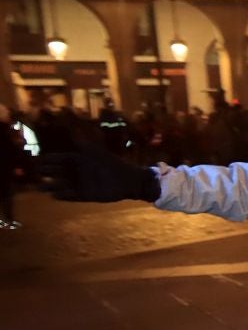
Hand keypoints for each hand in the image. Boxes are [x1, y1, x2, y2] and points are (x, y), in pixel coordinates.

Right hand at [43, 148, 158, 203]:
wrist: (130, 181)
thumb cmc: (114, 164)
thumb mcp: (98, 153)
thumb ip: (85, 144)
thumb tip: (74, 132)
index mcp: (80, 160)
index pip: (59, 159)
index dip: (49, 160)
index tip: (38, 161)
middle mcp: (78, 172)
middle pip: (58, 172)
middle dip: (47, 172)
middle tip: (36, 173)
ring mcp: (82, 184)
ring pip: (62, 185)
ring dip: (51, 186)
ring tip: (40, 187)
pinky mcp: (87, 196)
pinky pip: (72, 197)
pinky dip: (63, 197)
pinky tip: (54, 197)